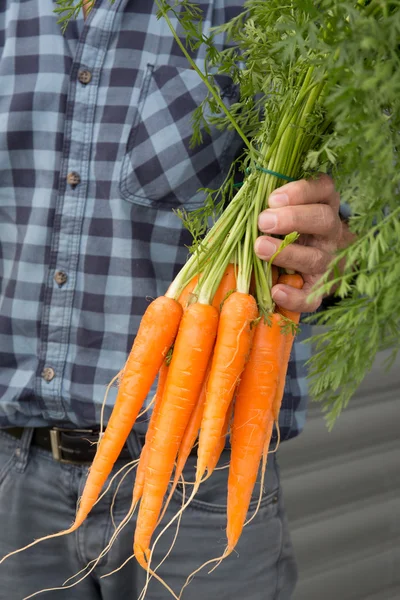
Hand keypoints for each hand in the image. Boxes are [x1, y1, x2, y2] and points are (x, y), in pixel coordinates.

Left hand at [254, 174, 353, 312]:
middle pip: (323, 220)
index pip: (324, 189)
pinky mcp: (321, 288)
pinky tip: (276, 291)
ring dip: (287, 253)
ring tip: (260, 248)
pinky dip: (295, 297)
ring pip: (316, 258)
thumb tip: (243, 203)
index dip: (301, 191)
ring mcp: (329, 261)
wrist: (315, 265)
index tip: (272, 199)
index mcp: (323, 204)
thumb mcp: (284, 209)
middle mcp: (331, 232)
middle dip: (293, 219)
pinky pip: (313, 297)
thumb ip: (271, 204)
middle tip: (263, 222)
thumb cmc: (289, 228)